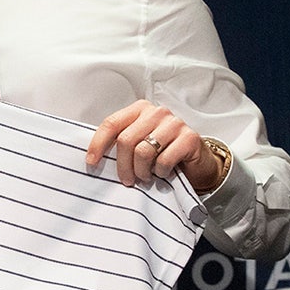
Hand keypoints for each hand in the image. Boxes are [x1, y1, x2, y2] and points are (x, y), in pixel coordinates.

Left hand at [85, 99, 222, 190]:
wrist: (197, 161)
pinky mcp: (189, 137)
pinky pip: (163, 160)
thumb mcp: (139, 142)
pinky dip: (159, 172)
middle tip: (126, 180)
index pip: (111, 124)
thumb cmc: (163, 152)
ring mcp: (174, 123)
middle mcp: (156, 112)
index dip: (98, 144)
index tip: (91, 162)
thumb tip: (94, 157)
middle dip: (122, 165)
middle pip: (125, 140)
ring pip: (143, 151)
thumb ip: (121, 142)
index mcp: (139, 109)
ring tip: (145, 177)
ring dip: (141, 171)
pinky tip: (162, 173)